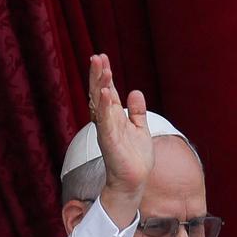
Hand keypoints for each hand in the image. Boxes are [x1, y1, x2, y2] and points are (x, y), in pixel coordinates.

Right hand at [87, 54, 153, 227]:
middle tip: (97, 56)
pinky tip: (103, 92)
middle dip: (98, 75)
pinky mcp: (109, 141)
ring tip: (100, 67)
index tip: (102, 57)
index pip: (107, 91)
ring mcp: (107, 130)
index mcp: (114, 117)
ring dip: (99, 84)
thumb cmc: (135, 158)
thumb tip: (135, 91)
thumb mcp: (140, 129)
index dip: (104, 75)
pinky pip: (105, 120)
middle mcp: (107, 121)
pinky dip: (104, 106)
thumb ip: (137, 112)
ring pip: (100, 103)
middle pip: (99, 93)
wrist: (134, 181)